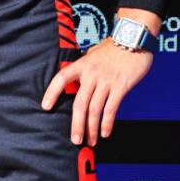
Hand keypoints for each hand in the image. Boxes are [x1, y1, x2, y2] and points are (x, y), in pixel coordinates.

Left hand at [41, 7, 159, 145]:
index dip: (52, 92)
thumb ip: (85, 67)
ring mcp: (106, 81)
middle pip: (79, 103)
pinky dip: (107, 122)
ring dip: (92, 128)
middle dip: (76, 124)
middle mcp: (91, 74)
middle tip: (75, 140)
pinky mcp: (121, 87)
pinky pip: (111, 108)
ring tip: (90, 141)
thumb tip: (78, 80)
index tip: (45, 106)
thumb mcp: (93, 53)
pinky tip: (104, 133)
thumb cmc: (113, 48)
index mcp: (81, 64)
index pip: (61, 78)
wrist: (133, 39)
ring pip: (95, 109)